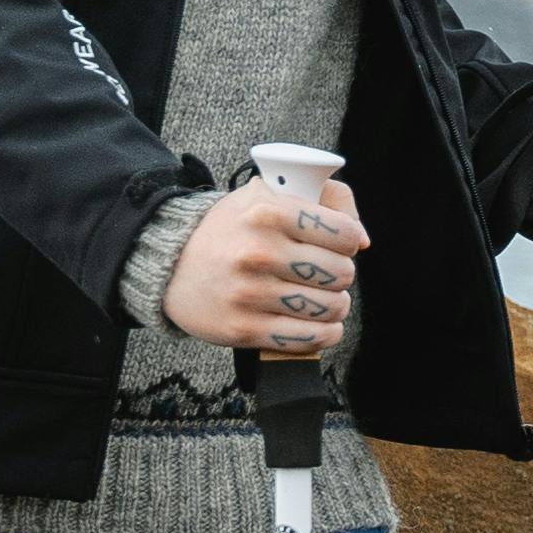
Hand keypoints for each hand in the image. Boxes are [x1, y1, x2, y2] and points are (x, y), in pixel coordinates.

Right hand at [161, 167, 368, 356]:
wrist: (170, 264)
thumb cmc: (231, 228)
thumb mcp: (268, 194)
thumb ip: (324, 200)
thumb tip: (362, 241)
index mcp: (268, 212)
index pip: (343, 234)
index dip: (347, 242)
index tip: (337, 245)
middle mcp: (258, 252)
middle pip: (341, 274)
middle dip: (340, 276)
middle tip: (325, 275)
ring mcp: (250, 293)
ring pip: (330, 308)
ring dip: (335, 306)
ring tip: (322, 299)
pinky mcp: (243, 329)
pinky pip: (308, 339)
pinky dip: (324, 334)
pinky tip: (321, 324)